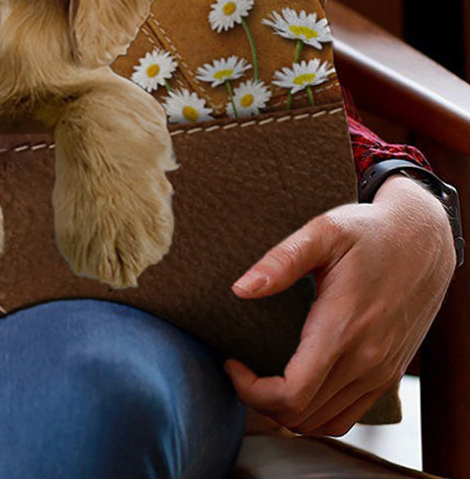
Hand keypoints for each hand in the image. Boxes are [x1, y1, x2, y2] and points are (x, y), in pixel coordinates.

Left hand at [223, 174, 456, 436]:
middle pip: (302, 415)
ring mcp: (380, 372)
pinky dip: (315, 413)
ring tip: (261, 377)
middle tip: (239, 367)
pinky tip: (295, 385)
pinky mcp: (388, 374)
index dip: (251, 389)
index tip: (231, 361)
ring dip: (286, 411)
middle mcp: (366, 360)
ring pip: (324, 422)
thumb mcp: (323, 231)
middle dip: (259, 400)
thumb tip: (241, 289)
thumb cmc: (369, 232)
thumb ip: (281, 261)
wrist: (423, 241)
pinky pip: (347, 415)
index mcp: (343, 328)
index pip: (292, 393)